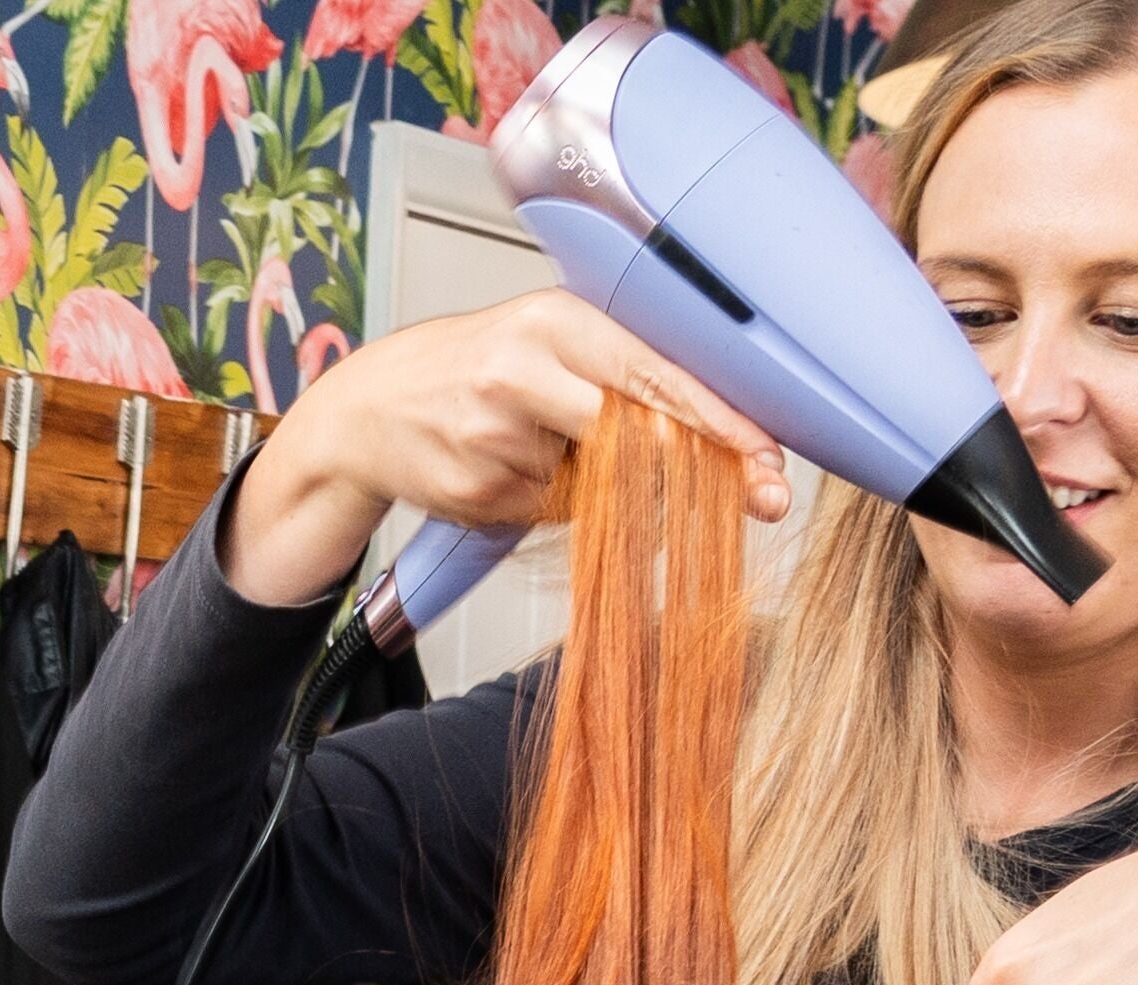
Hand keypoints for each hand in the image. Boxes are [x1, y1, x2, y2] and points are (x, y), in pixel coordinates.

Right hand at [223, 290, 792, 606]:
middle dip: (698, 468)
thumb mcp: (549, 343)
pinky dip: (551, 501)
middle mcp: (525, 369)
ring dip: (599, 481)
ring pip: (599, 483)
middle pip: (640, 434)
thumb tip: (719, 440)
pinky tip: (510, 468)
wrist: (368, 408)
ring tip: (544, 444)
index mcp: (555, 320)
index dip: (721, 421)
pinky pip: (554, 512)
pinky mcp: (479, 490)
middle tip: (760, 495)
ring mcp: (497, 435)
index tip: (769, 457)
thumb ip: (624, 377)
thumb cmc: (475, 371)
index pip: (657, 374)